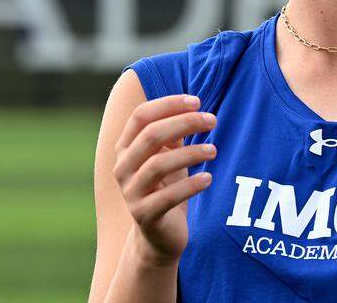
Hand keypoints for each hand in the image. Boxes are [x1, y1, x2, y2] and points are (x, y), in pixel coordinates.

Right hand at [112, 94, 216, 264]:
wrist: (158, 236)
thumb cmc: (166, 187)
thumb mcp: (169, 156)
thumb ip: (173, 133)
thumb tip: (193, 107)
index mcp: (125, 148)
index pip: (141, 115)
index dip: (168, 104)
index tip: (197, 101)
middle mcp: (122, 168)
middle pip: (150, 135)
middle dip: (184, 123)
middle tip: (212, 120)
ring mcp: (131, 193)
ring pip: (158, 164)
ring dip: (190, 153)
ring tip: (213, 150)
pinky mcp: (144, 215)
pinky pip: (168, 196)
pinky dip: (191, 185)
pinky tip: (208, 178)